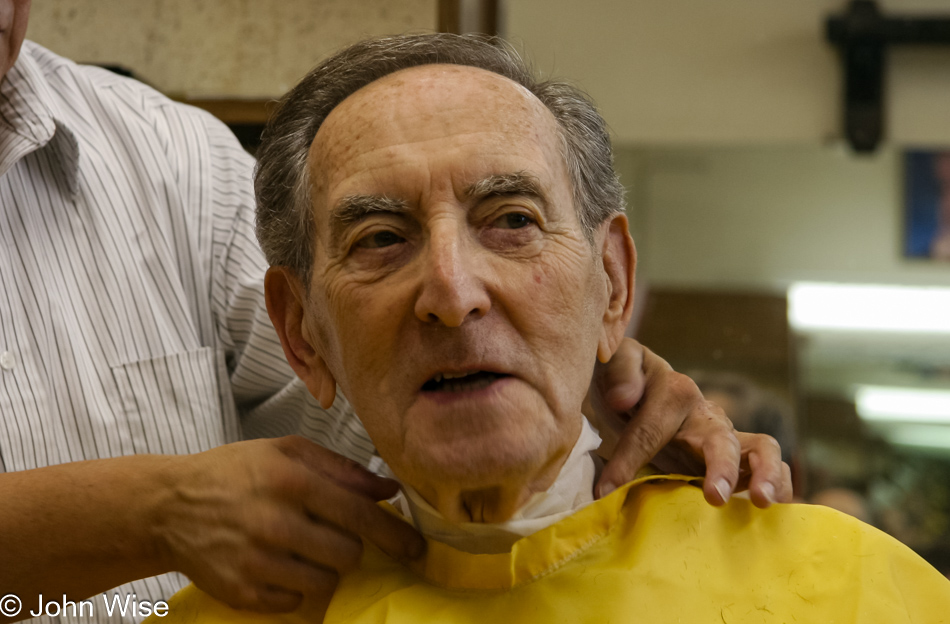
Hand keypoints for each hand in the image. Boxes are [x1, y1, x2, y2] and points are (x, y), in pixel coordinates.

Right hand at [155, 436, 424, 613]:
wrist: (170, 507)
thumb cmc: (235, 472)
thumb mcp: (286, 451)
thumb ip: (341, 469)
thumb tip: (388, 491)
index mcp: (289, 480)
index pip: (358, 514)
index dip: (394, 534)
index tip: (415, 547)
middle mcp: (273, 522)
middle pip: (347, 554)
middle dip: (351, 547)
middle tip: (335, 536)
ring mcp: (256, 562)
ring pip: (325, 583)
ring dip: (326, 569)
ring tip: (306, 549)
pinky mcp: (242, 592)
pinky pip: (294, 603)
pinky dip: (297, 588)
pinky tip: (282, 565)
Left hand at [587, 339, 792, 506]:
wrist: (636, 388)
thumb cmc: (623, 380)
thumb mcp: (614, 362)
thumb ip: (619, 372)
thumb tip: (624, 398)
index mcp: (675, 392)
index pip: (651, 429)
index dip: (628, 460)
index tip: (606, 490)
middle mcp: (706, 414)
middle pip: (722, 438)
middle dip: (721, 468)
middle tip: (714, 497)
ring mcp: (725, 436)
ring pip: (762, 450)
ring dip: (765, 476)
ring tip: (762, 502)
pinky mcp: (736, 459)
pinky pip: (768, 467)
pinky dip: (778, 486)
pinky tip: (775, 513)